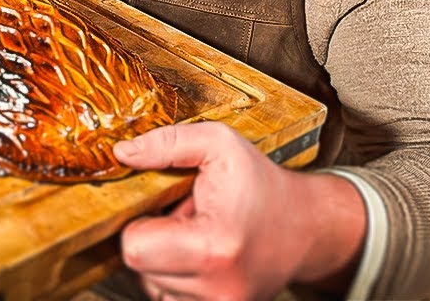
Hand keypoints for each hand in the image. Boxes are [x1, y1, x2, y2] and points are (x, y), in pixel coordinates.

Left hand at [113, 122, 364, 300]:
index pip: (135, 248)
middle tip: (188, 219)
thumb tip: (123, 154)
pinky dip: (177, 278)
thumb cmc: (264, 185)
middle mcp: (219, 287)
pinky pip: (170, 298)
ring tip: (197, 236)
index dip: (141, 223)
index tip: (166, 207)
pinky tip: (201, 256)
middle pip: (141, 268)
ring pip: (153, 285)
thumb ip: (169, 143)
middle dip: (155, 239)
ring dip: (165, 260)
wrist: (307, 226)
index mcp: (215, 246)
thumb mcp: (221, 145)